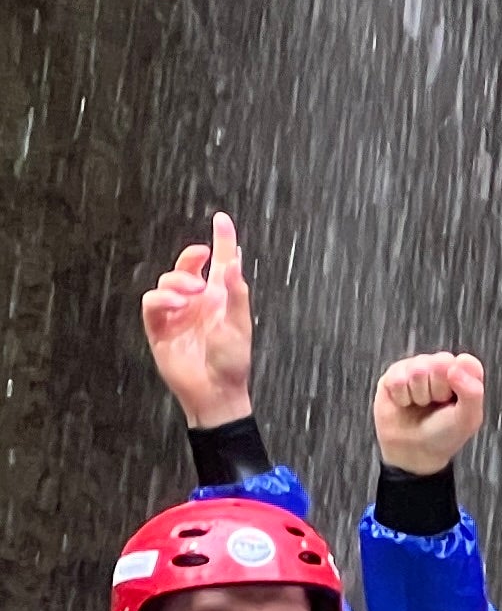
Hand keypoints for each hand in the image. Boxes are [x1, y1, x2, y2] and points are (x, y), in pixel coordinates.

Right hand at [142, 211, 255, 427]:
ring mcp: (178, 312)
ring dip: (178, 280)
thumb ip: (236, 293)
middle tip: (201, 257)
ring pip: (168, 280)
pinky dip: (162, 298)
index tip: (222, 219)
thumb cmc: (232, 362)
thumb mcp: (239, 326)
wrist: (214, 391)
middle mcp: (199, 301)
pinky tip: (176, 304)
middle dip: (191, 258)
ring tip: (191, 294)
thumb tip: (233, 261)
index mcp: (222, 299)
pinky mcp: (160, 326)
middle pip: (188, 266)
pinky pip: (153, 302)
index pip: (221, 263)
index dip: (222, 240)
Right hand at [372, 351, 486, 475]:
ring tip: (420, 404)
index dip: (460, 380)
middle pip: (441, 362)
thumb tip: (459, 362)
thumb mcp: (468, 418)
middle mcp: (440, 368)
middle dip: (439, 389)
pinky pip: (397, 377)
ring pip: (418, 369)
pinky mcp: (394, 375)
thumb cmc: (444, 434)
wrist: (414, 450)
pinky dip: (402, 396)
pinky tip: (405, 403)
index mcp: (463, 376)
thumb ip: (473, 391)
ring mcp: (416, 369)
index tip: (455, 398)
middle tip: (436, 404)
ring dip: (420, 394)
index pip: (466, 362)